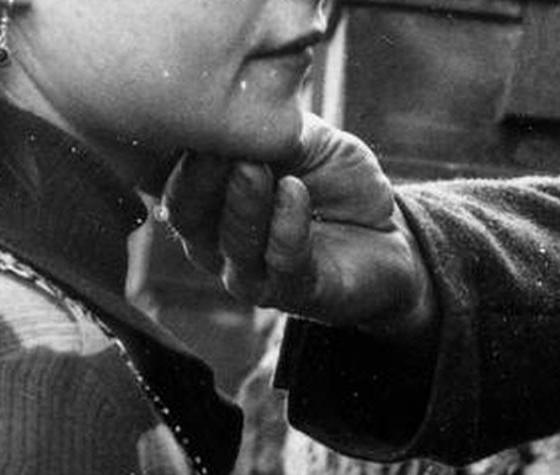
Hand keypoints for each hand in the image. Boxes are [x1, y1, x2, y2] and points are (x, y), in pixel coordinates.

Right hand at [162, 113, 433, 339]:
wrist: (389, 233)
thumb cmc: (334, 181)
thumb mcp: (303, 139)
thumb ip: (267, 126)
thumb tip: (236, 96)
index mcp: (204, 201)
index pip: (171, 177)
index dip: (178, 148)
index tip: (191, 110)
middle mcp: (214, 242)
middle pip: (186, 213)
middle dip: (198, 177)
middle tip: (218, 144)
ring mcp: (251, 273)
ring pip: (229, 242)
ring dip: (241, 202)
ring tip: (255, 167)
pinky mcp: (296, 294)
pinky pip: (282, 261)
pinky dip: (286, 225)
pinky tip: (295, 191)